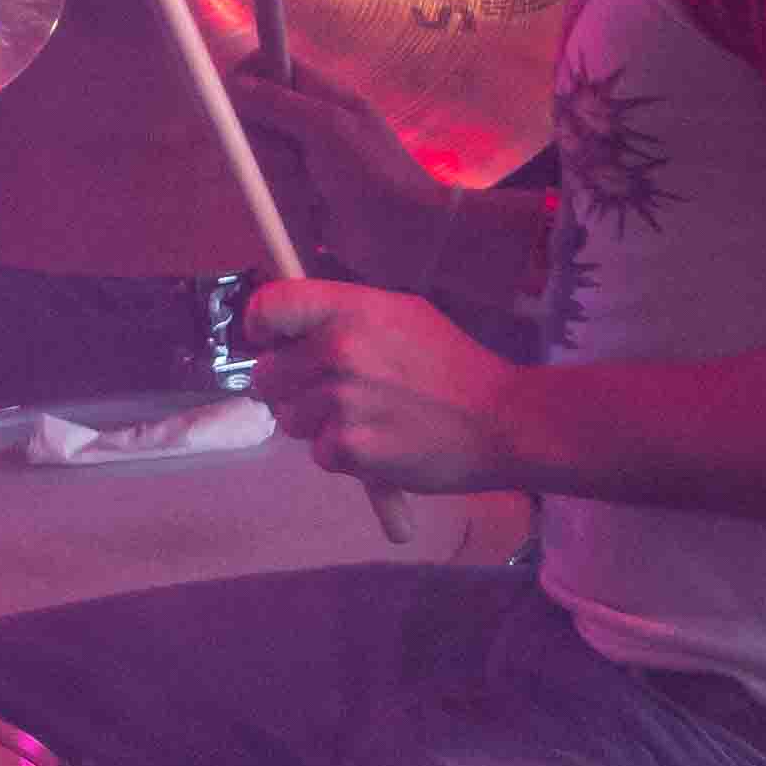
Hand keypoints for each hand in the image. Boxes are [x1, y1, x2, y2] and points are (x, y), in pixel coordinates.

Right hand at [228, 66, 464, 292]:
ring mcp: (306, 161)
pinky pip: (272, 189)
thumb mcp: (327, 128)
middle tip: (294, 160)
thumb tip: (234, 83)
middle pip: (258, 117)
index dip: (251, 76)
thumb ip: (280, 104)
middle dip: (267, 143)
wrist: (403, 233)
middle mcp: (312, 124)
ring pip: (262, 158)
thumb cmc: (372, 171)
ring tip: (312, 192)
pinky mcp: (302, 195)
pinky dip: (285, 200)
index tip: (238, 101)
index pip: (274, 66)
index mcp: (324, 96)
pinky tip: (309, 210)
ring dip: (280, 177)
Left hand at [241, 278, 524, 492]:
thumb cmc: (453, 366)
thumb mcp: (401, 315)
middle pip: (265, 375)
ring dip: (317, 425)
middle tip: (328, 394)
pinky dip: (343, 456)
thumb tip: (287, 328)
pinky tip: (380, 443)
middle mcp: (339, 350)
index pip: (268, 308)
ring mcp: (342, 401)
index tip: (272, 344)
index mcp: (350, 310)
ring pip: (289, 420)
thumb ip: (342, 316)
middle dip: (289, 389)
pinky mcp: (350, 448)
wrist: (503, 420)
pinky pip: (318, 454)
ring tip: (367, 418)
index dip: (261, 330)